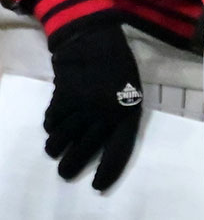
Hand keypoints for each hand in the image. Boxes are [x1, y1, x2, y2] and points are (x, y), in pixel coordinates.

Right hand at [44, 21, 142, 190]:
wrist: (96, 41)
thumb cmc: (118, 68)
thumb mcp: (130, 91)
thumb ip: (120, 117)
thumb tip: (103, 145)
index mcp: (128, 110)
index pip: (120, 148)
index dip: (108, 170)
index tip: (97, 185)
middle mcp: (105, 112)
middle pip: (83, 152)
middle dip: (71, 166)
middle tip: (66, 171)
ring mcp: (82, 106)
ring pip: (60, 142)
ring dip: (57, 147)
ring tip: (58, 146)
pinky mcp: (63, 99)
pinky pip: (51, 124)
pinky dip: (51, 125)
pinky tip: (57, 119)